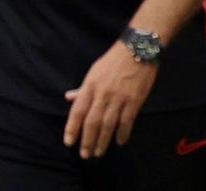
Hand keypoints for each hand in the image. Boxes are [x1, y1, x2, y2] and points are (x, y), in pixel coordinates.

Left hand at [63, 41, 157, 158]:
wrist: (136, 52)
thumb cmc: (112, 62)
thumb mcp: (93, 72)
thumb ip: (82, 89)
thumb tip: (69, 98)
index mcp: (90, 86)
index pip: (77, 111)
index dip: (72, 128)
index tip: (69, 142)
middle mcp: (102, 94)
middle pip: (92, 122)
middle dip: (87, 140)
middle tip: (84, 155)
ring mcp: (118, 99)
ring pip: (108, 125)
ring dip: (102, 141)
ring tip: (98, 153)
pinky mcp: (134, 101)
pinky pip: (127, 122)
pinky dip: (122, 134)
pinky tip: (119, 143)